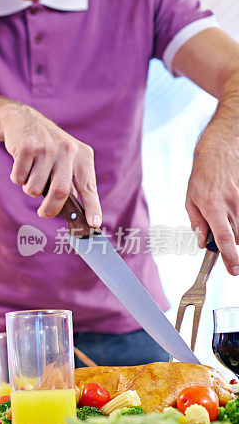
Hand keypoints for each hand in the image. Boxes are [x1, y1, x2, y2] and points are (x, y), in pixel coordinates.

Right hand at [0, 104, 101, 227]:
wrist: (23, 121)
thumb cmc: (46, 149)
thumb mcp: (65, 160)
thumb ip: (70, 182)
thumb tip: (74, 213)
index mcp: (83, 155)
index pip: (89, 186)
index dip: (92, 206)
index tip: (93, 224)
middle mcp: (68, 150)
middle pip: (61, 192)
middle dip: (50, 209)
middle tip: (43, 213)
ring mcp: (47, 148)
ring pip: (34, 188)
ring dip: (28, 187)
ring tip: (30, 173)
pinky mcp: (27, 148)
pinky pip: (19, 178)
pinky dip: (17, 177)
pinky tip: (21, 163)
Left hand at [186, 119, 238, 274]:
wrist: (220, 152)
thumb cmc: (202, 177)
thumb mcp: (190, 200)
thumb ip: (197, 224)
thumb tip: (203, 244)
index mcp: (213, 208)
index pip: (225, 239)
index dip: (230, 257)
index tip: (233, 271)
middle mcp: (231, 206)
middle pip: (238, 238)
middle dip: (230, 241)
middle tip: (217, 229)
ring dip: (235, 229)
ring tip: (222, 213)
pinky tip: (231, 208)